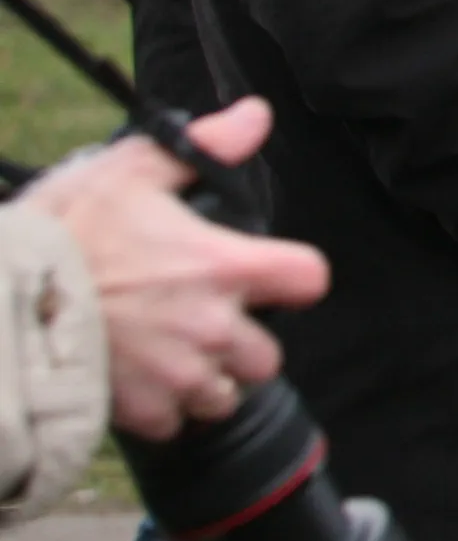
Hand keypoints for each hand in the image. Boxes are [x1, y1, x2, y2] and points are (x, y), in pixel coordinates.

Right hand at [28, 99, 331, 440]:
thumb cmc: (64, 228)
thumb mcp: (132, 168)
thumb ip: (204, 146)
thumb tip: (254, 117)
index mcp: (224, 266)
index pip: (310, 280)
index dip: (294, 277)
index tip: (271, 276)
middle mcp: (213, 326)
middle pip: (269, 355)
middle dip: (244, 342)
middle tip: (204, 321)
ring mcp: (178, 373)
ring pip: (224, 395)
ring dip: (206, 379)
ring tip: (170, 353)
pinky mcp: (139, 409)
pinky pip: (174, 423)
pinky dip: (162, 408)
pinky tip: (138, 379)